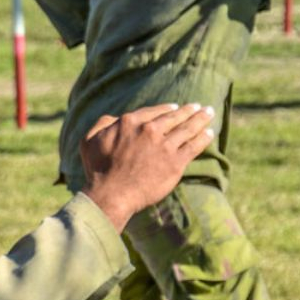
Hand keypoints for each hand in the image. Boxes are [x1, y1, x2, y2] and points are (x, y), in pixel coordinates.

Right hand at [79, 103, 214, 231]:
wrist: (112, 193)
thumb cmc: (98, 169)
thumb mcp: (89, 140)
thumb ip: (102, 124)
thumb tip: (114, 118)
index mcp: (129, 122)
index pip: (152, 112)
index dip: (165, 109)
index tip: (174, 108)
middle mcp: (149, 130)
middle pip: (173, 117)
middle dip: (188, 110)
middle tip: (199, 107)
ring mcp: (164, 145)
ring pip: (187, 128)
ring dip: (200, 119)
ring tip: (209, 113)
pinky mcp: (175, 162)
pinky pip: (194, 146)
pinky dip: (203, 138)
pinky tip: (209, 133)